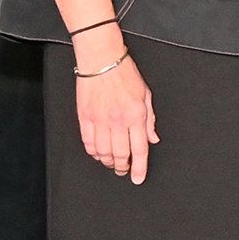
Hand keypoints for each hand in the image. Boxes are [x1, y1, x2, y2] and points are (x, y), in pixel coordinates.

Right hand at [74, 46, 157, 183]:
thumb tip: (153, 139)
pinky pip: (88, 143)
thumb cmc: (126, 74)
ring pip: (103, 152)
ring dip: (108, 162)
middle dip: (123, 167)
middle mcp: (118, 121)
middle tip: (124, 170)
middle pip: (120, 154)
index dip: (139, 167)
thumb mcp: (146, 95)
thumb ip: (150, 120)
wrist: (102, 60)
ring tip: (112, 164)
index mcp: (136, 115)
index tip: (138, 178)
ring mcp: (99, 120)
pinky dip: (93, 152)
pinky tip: (98, 154)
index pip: (139, 149)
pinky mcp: (85, 118)